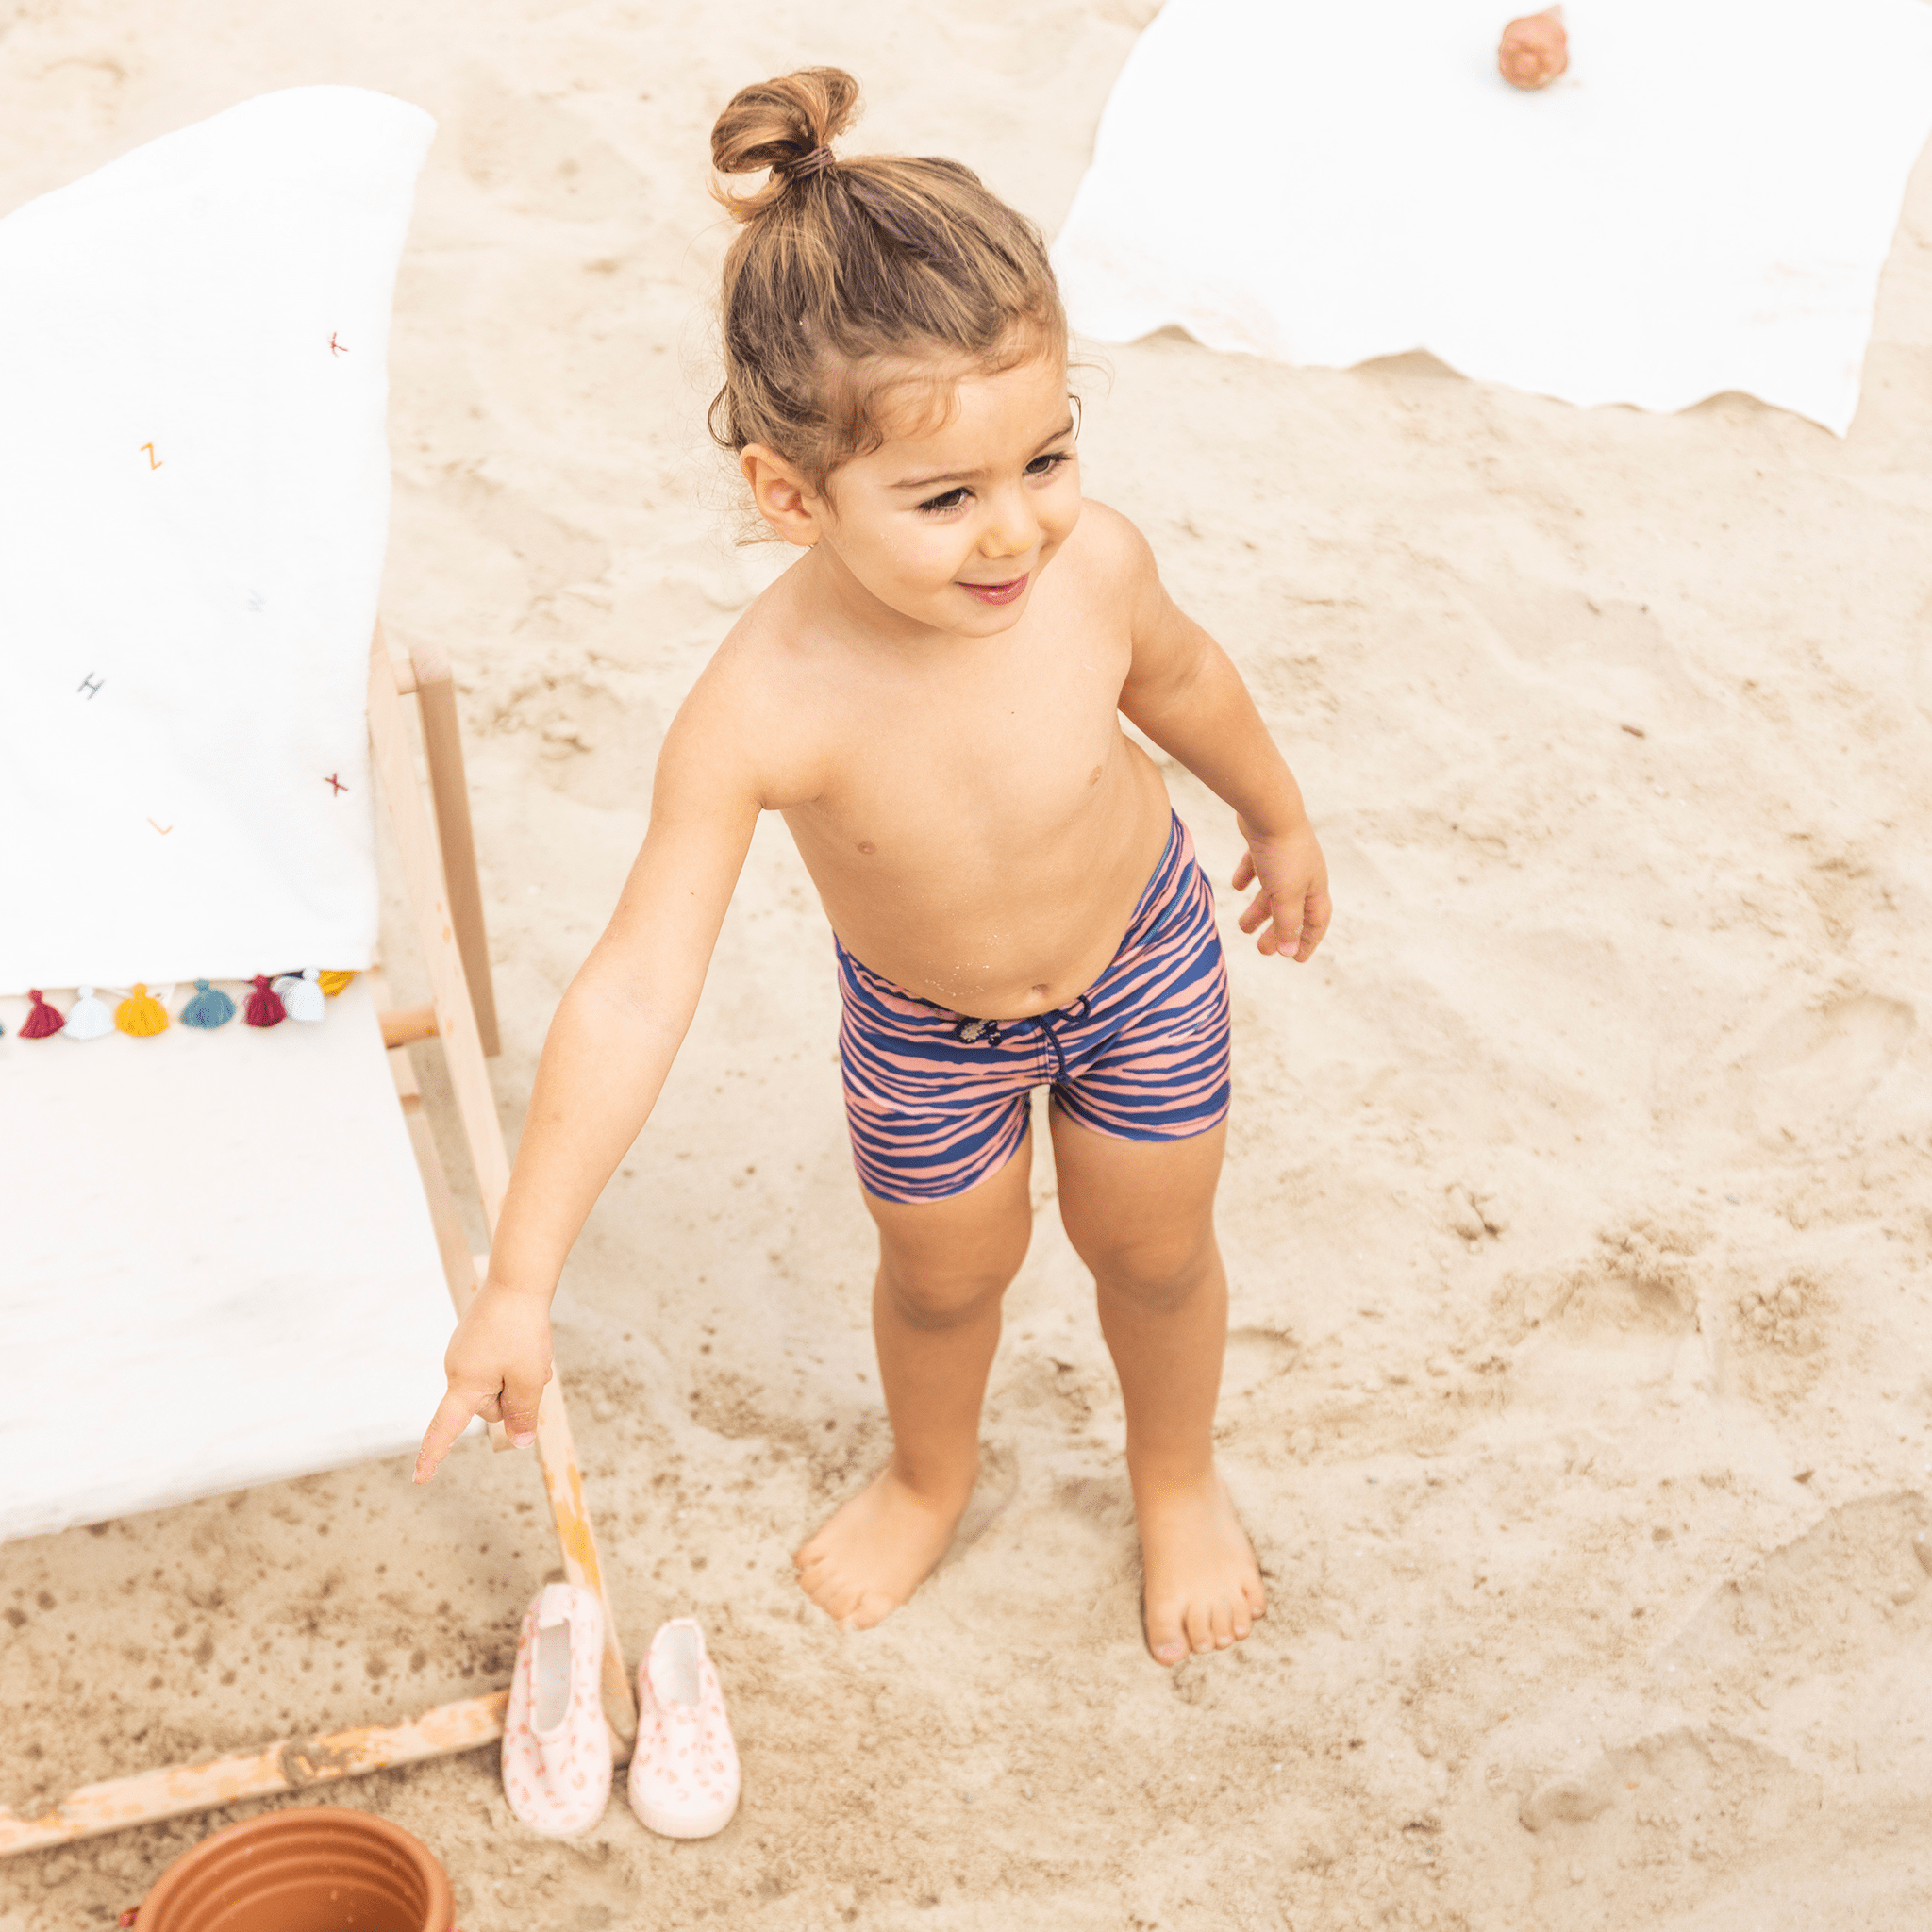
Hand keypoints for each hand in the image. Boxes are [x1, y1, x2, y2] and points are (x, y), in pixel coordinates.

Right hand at [414, 1277, 554, 1482]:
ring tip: (528, 1350)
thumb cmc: (520, 1331)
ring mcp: (465, 1353)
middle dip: (513, 1396)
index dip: (433, 1455)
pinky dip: (514, 1362)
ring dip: (517, 1377)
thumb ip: (522, 1414)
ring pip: (497, 1384)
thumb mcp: (527, 1379)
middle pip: (489, 1406)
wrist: (517, 1281)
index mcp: (463, 1383)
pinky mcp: (475, 1341)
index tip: (420, 1479)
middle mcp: (457, 1369)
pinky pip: (498, 1365)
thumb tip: (519, 1441)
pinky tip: (524, 1341)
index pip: (443, 1429)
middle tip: (530, 1368)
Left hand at [1233, 818, 1331, 961]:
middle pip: (1292, 909)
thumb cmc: (1283, 855)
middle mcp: (1303, 873)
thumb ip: (1288, 924)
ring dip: (1259, 911)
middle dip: (1278, 931)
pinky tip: (1236, 886)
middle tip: (1261, 949)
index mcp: (1315, 886)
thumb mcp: (1286, 896)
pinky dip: (1248, 878)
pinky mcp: (1265, 844)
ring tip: (1243, 927)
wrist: (1270, 810)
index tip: (1295, 959)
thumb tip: (1287, 952)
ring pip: (1273, 892)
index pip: (1317, 920)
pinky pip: (1257, 867)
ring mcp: (1285, 858)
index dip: (1308, 941)